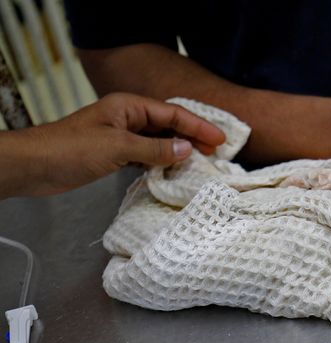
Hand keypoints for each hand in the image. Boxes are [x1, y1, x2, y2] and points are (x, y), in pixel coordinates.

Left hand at [23, 93, 224, 195]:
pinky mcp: (114, 154)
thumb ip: (155, 148)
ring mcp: (120, 136)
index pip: (172, 113)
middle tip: (216, 152)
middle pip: (168, 125)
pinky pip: (146, 154)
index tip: (220, 140)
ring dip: (179, 150)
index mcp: (128, 107)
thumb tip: (188, 150)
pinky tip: (173, 170)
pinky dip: (162, 161)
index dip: (198, 126)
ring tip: (201, 162)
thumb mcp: (118, 147)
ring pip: (158, 140)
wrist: (33, 165)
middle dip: (193, 136)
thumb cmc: (71, 149)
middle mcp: (127, 118)